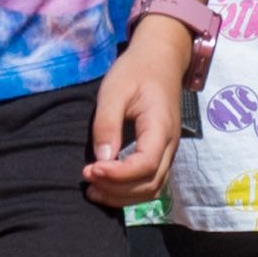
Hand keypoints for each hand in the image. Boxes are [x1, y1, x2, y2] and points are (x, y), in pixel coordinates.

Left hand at [85, 13, 196, 203]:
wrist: (160, 60)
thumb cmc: (136, 71)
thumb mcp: (114, 91)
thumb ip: (107, 124)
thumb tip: (102, 159)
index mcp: (161, 127)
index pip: (145, 165)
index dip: (118, 175)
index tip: (90, 169)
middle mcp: (170, 145)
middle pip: (150, 184)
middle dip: (117, 190)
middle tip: (87, 178)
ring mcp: (168, 152)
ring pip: (152, 189)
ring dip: (122, 196)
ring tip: (92, 189)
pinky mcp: (161, 154)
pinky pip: (150, 182)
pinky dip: (129, 192)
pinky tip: (105, 186)